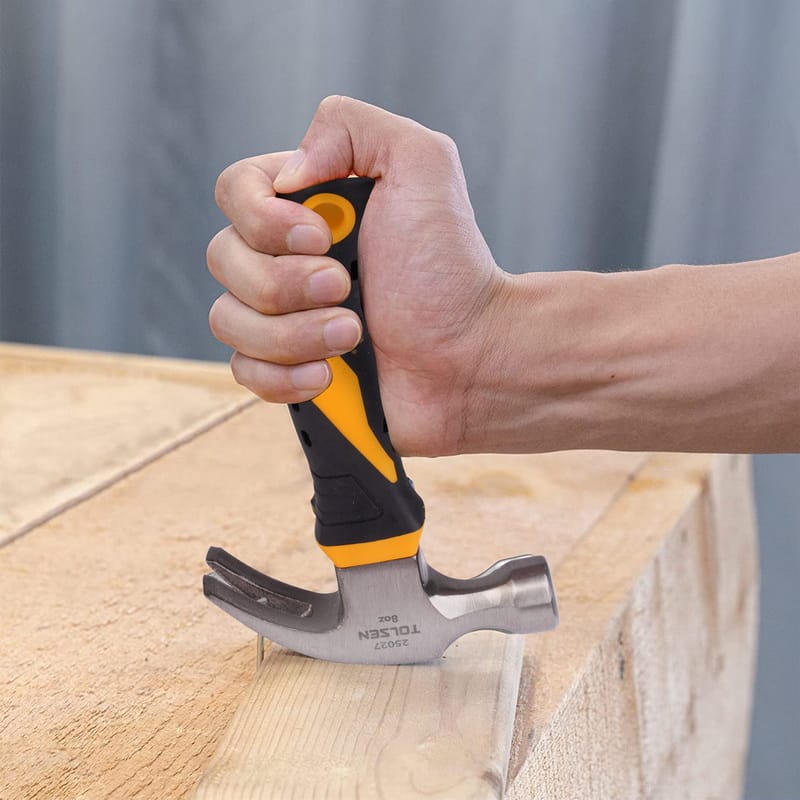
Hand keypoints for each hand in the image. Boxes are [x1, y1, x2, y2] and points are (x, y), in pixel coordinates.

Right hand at [208, 96, 506, 455]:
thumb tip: (288, 172)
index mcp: (308, 206)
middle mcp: (286, 257)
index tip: (322, 239)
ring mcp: (284, 316)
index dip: (264, 220)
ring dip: (294, 333)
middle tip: (348, 288)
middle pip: (223, 260)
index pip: (234, 191)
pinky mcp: (288, 369)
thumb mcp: (421, 164)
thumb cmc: (450, 267)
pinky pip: (243, 370)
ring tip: (353, 337)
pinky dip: (282, 376)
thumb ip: (351, 128)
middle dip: (287, 284)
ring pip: (228, 321)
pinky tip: (329, 374)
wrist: (471, 356)